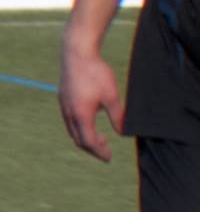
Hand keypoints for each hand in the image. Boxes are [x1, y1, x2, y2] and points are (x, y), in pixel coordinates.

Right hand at [57, 47, 121, 162]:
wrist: (77, 53)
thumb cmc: (96, 73)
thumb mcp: (112, 95)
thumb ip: (117, 116)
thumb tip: (123, 132)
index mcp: (81, 115)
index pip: (88, 141)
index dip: (99, 152)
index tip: (109, 158)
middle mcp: (69, 113)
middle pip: (78, 139)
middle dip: (92, 149)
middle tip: (106, 152)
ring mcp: (64, 106)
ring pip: (72, 130)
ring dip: (85, 138)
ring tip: (101, 140)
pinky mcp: (64, 99)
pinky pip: (70, 120)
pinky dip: (80, 128)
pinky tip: (91, 122)